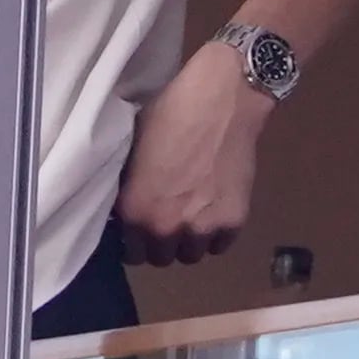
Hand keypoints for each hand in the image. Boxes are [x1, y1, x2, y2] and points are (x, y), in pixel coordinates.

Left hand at [118, 41, 269, 266]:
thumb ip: (129, 187)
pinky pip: (220, 245)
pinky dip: (216, 235)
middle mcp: (165, 228)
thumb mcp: (131, 153)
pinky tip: (213, 214)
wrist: (221, 100)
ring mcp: (202, 227)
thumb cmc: (168, 116)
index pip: (130, 253)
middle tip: (166, 221)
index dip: (134, 242)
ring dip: (189, 241)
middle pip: (161, 258)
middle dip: (161, 243)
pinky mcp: (234, 220)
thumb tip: (124, 206)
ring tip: (190, 219)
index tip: (138, 231)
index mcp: (134, 211)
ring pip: (191, 255)